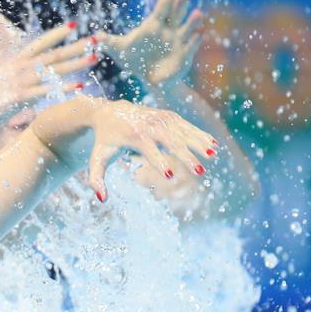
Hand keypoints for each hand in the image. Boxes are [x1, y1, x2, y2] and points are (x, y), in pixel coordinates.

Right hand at [0, 23, 97, 117]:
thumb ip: (10, 79)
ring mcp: (20, 82)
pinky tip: (80, 85)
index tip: (73, 25)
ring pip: (54, 70)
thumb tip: (18, 80)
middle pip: (53, 55)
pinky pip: (47, 91)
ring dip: (76, 63)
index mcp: (13, 62)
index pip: (39, 44)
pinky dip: (65, 88)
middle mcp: (18, 68)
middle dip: (75, 46)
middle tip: (95, 39)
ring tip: (95, 57)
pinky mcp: (20, 98)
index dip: (57, 34)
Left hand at [86, 99, 217, 201]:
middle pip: (170, 141)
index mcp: (132, 135)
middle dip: (186, 156)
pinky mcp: (169, 115)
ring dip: (198, 143)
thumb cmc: (104, 140)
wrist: (110, 112)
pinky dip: (199, 134)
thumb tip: (101, 199)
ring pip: (183, 131)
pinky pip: (186, 125)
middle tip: (200, 171)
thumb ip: (96, 179)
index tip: (169, 175)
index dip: (158, 162)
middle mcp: (149, 125)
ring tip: (212, 156)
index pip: (148, 149)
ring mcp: (161, 118)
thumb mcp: (97, 158)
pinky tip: (214, 145)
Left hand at [97, 0, 204, 88]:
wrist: (150, 79)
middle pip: (176, 13)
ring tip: (197, 13)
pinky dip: (195, 40)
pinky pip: (191, 46)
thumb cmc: (135, 61)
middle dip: (181, 3)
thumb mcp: (120, 51)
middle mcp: (169, 30)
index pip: (163, 7)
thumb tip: (95, 37)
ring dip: (192, 21)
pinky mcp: (184, 55)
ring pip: (187, 28)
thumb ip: (109, 42)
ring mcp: (178, 42)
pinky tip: (198, 34)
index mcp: (154, 25)